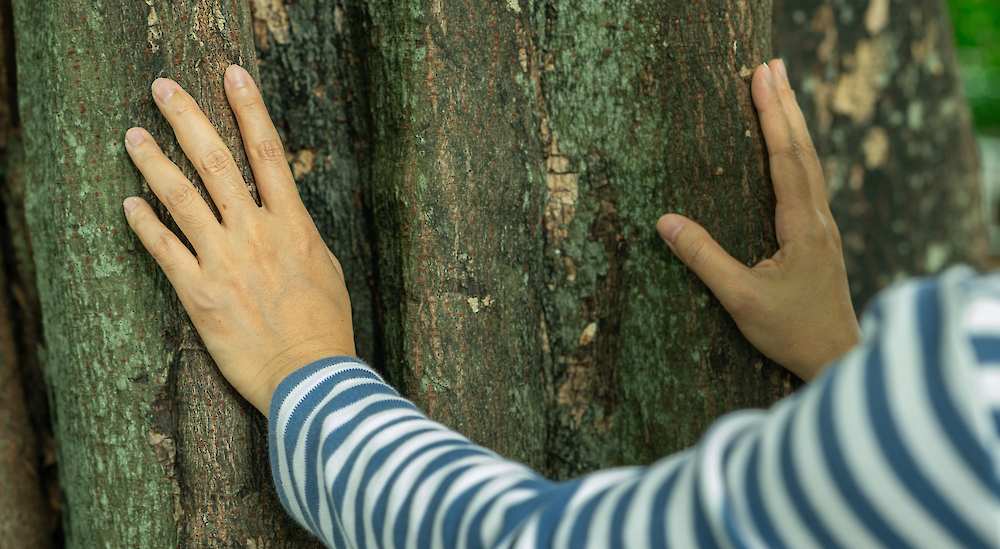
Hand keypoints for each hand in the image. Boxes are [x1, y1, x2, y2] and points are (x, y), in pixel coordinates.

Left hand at [123, 65, 354, 415]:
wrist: (311, 377)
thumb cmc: (326, 326)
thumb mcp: (327, 269)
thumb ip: (300, 235)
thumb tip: (282, 215)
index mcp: (293, 225)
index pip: (268, 152)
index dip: (248, 108)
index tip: (232, 74)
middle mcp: (256, 234)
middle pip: (216, 162)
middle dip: (186, 118)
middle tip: (161, 89)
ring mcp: (224, 262)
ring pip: (181, 198)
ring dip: (153, 162)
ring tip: (132, 136)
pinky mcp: (200, 294)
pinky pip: (164, 250)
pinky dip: (144, 224)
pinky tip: (129, 204)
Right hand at [657, 59, 858, 381]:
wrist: (838, 358)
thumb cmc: (791, 333)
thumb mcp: (739, 299)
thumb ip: (703, 259)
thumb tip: (664, 221)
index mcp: (802, 228)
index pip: (786, 159)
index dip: (771, 116)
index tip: (760, 77)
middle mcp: (819, 221)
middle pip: (805, 150)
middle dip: (786, 105)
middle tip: (772, 65)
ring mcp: (825, 229)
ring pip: (813, 163)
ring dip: (796, 124)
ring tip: (782, 91)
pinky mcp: (822, 240)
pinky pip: (813, 181)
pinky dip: (800, 151)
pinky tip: (793, 150)